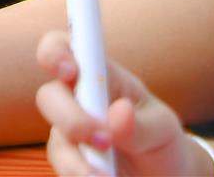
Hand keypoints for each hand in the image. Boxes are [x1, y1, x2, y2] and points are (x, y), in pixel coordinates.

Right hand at [34, 30, 205, 176]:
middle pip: (49, 97)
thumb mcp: (164, 129)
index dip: (55, 52)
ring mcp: (69, 135)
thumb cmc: (162, 141)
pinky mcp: (70, 164)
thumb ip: (141, 124)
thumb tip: (118, 113)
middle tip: (105, 141)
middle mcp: (76, 102)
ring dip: (78, 162)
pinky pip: (63, 171)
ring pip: (56, 142)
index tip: (70, 72)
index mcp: (100, 77)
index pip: (63, 49)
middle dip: (72, 119)